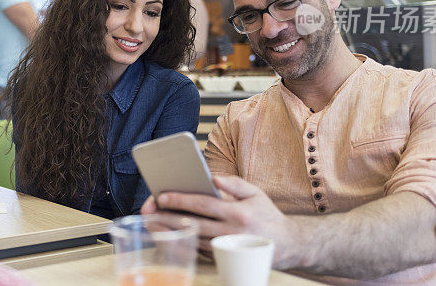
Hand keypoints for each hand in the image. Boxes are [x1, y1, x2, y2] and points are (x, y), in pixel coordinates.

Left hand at [145, 176, 301, 268]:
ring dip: (169, 232)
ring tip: (150, 222)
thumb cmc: (268, 216)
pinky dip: (180, 242)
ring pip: (191, 239)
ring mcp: (226, 249)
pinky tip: (166, 235)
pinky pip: (197, 250)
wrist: (288, 247)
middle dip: (167, 217)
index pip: (203, 205)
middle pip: (192, 224)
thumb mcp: (256, 193)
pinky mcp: (223, 258)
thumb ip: (233, 183)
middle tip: (147, 211)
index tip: (161, 196)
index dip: (181, 200)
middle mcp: (231, 233)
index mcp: (238, 214)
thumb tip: (211, 177)